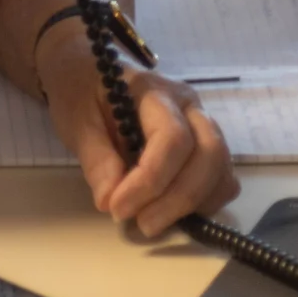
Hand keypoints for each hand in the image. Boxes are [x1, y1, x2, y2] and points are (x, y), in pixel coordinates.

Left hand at [36, 23, 238, 236]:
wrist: (87, 71)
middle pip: (209, 154)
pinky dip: (203, 201)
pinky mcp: (205, 145)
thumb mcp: (75, 119)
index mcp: (154, 90)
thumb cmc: (80, 91)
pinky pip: (222, 178)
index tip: (118, 208)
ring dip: (194, 204)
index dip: (150, 180)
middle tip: (142, 224)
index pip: (172, 138)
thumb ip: (95, 158)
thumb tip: (110, 201)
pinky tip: (170, 211)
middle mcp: (188, 104)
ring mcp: (202, 123)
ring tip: (152, 221)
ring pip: (221, 169)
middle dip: (178, 197)